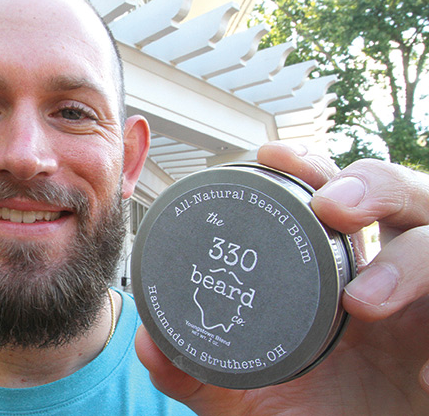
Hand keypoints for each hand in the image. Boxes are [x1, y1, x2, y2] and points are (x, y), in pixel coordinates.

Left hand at [136, 142, 428, 414]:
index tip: (275, 157)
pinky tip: (405, 349)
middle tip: (333, 206)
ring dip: (412, 255)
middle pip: (407, 195)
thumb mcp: (244, 399)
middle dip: (373, 183)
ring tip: (364, 298)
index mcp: (342, 278)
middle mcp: (396, 280)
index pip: (342, 198)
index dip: (316, 169)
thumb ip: (194, 370)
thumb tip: (147, 340)